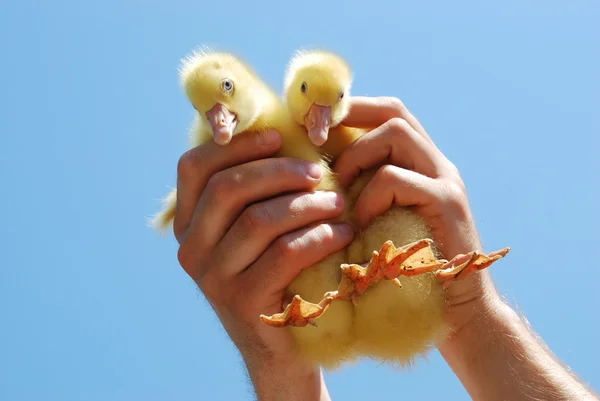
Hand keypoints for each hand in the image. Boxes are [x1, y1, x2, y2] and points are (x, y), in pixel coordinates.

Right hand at [173, 129, 350, 398]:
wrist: (282, 344)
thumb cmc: (276, 272)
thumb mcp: (257, 231)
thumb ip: (256, 191)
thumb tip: (286, 134)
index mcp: (188, 223)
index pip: (194, 167)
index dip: (236, 146)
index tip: (279, 138)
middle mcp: (191, 249)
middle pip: (228, 189)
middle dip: (280, 172)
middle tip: (321, 173)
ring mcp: (213, 278)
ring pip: (259, 221)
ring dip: (306, 205)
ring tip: (339, 203)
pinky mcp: (243, 302)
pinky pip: (284, 254)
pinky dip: (319, 237)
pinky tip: (341, 232)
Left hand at [334, 96, 497, 334]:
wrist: (456, 312)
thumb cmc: (407, 270)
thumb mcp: (379, 222)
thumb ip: (361, 193)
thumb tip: (313, 175)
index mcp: (420, 165)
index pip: (388, 113)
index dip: (350, 109)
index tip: (314, 122)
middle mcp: (436, 164)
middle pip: (393, 111)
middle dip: (349, 118)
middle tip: (317, 143)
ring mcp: (445, 181)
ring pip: (396, 132)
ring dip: (355, 157)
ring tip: (340, 190)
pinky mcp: (446, 204)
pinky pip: (396, 178)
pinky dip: (368, 196)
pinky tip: (359, 223)